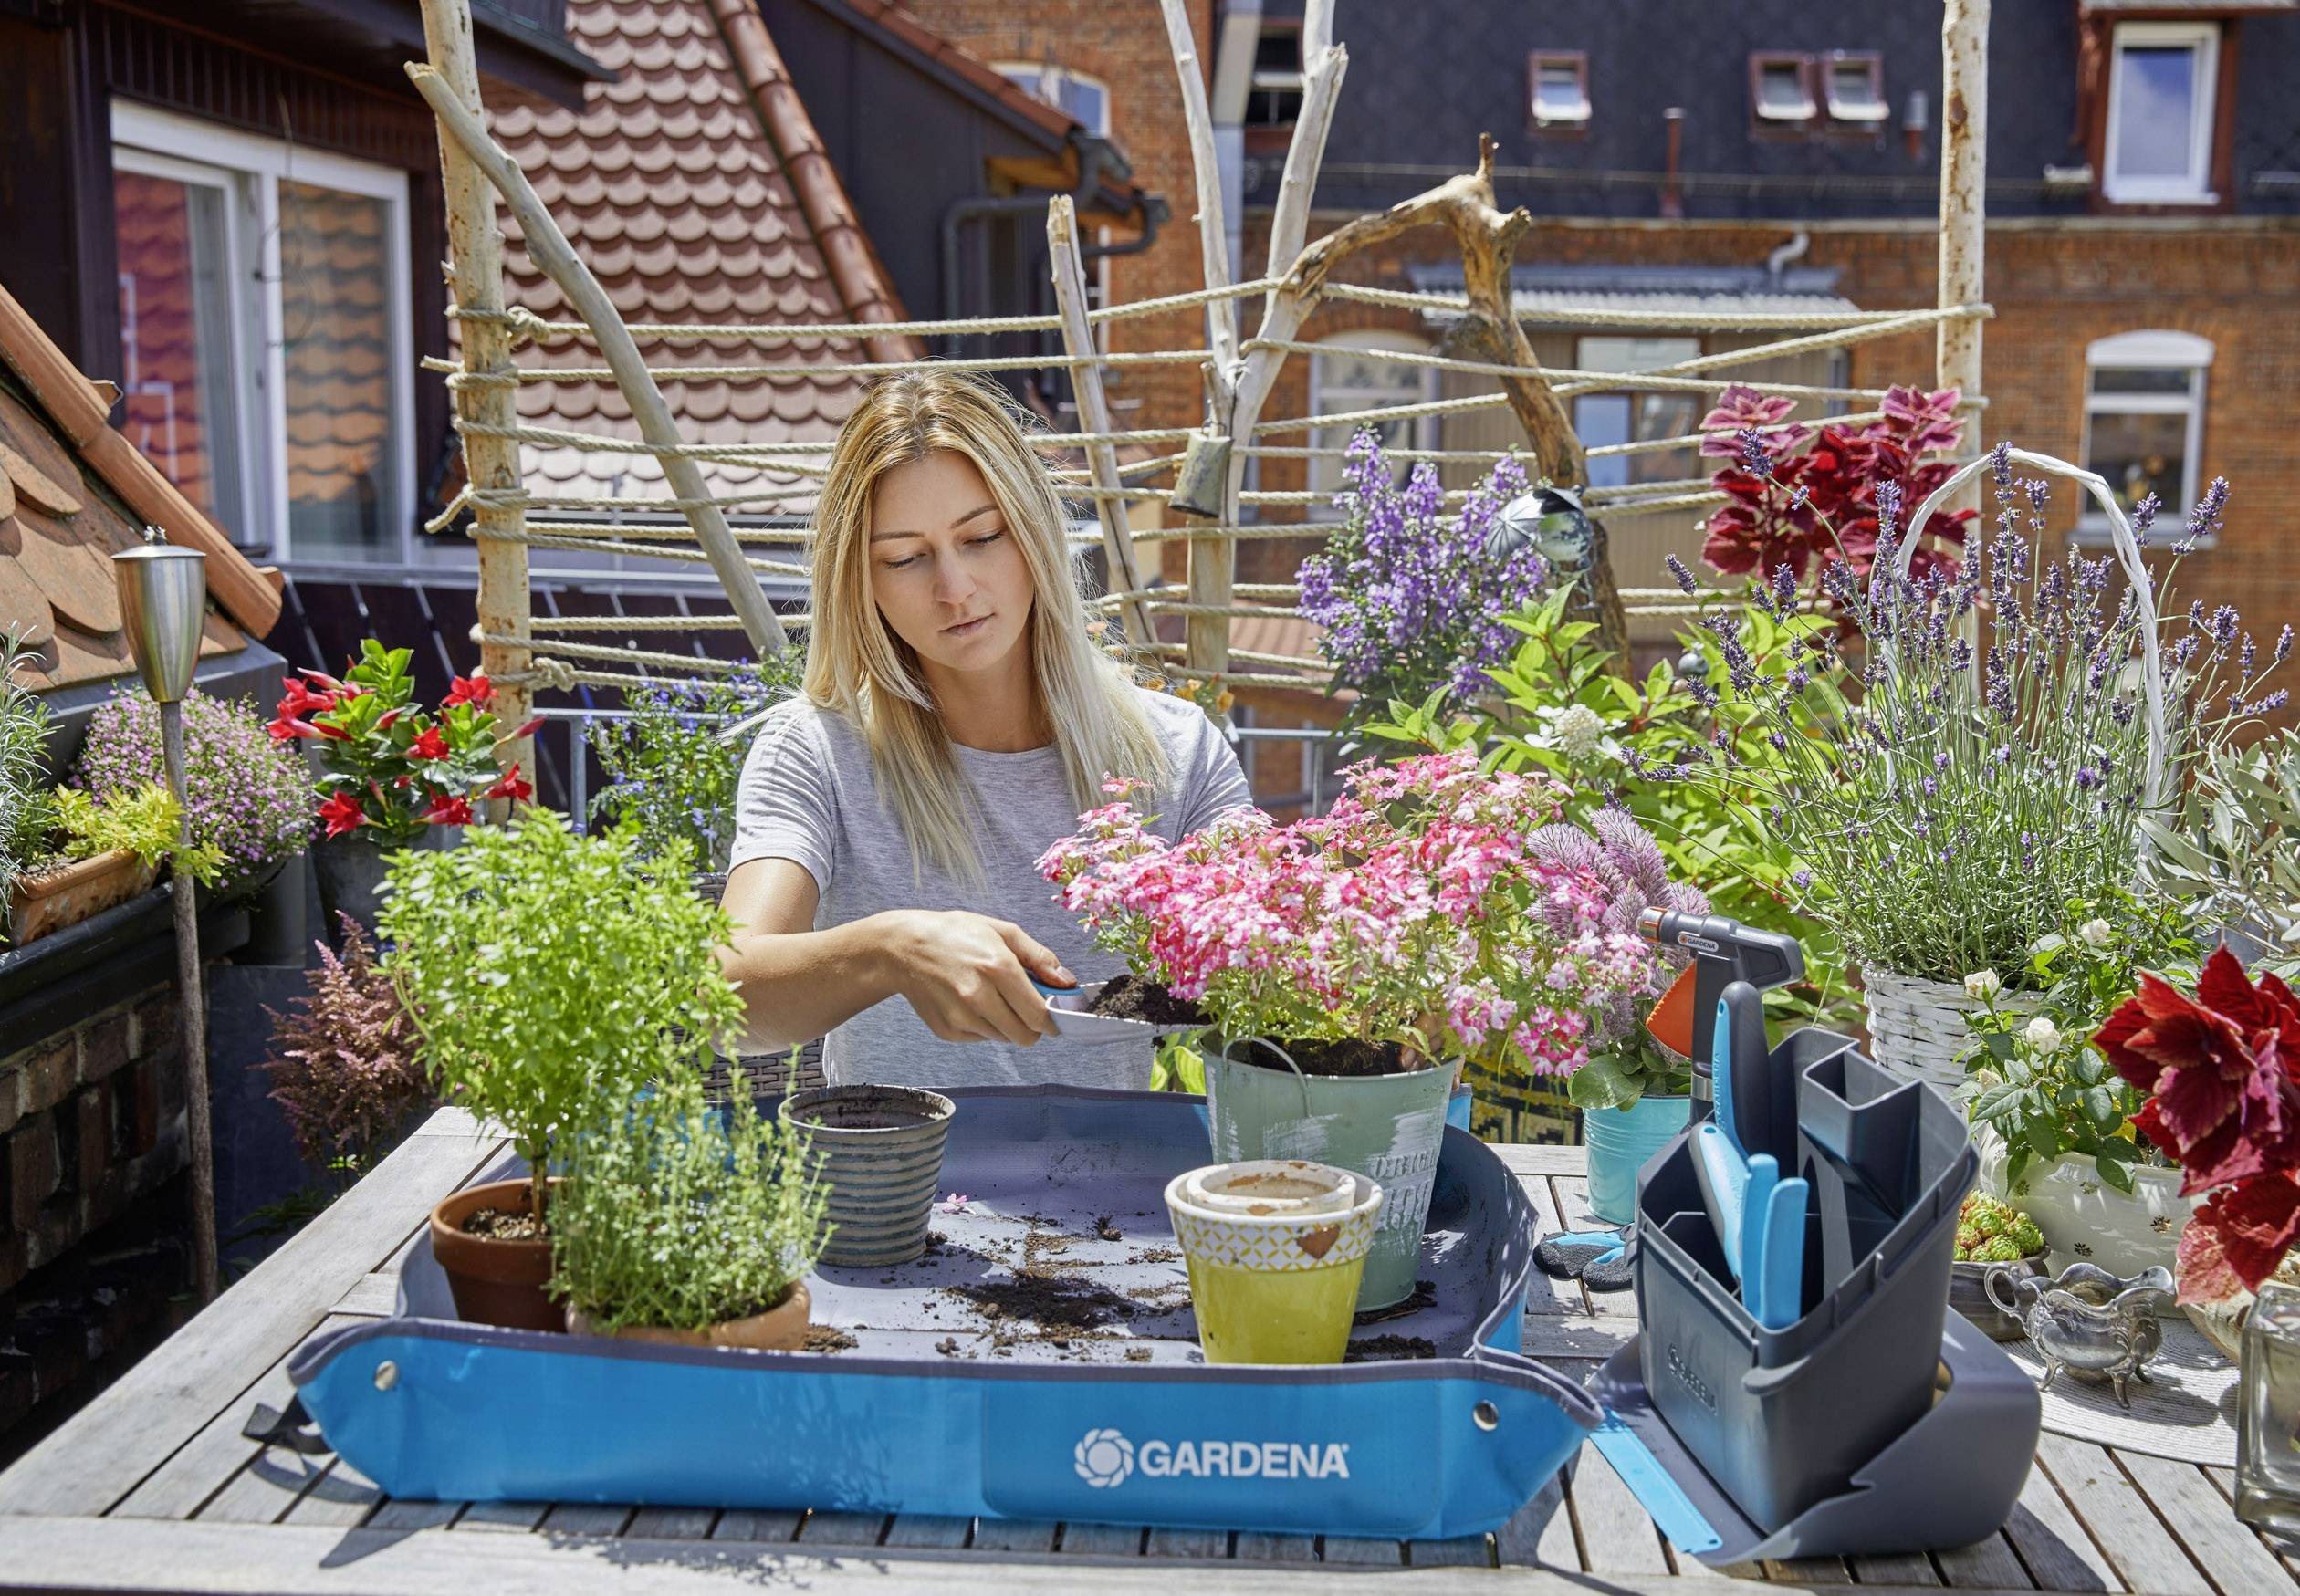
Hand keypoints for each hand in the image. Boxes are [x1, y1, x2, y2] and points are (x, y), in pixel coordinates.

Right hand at [883, 910, 1072, 1045]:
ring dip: (1007, 1025)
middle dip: (1033, 1027)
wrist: (903, 947)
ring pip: (1004, 1038)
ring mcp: (960, 1017)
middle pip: (1025, 1036)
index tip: (1054, 1016)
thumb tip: (1067, 982)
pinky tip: (970, 1003)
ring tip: (992, 997)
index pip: (1039, 1015)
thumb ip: (1040, 957)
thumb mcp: (1003, 931)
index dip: (1053, 1020)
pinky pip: (981, 1039)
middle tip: (1026, 1008)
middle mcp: (979, 997)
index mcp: (998, 968)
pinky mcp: (947, 1031)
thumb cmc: (956, 934)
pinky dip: (984, 1026)